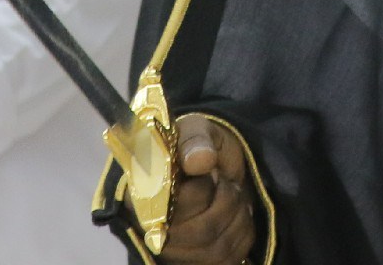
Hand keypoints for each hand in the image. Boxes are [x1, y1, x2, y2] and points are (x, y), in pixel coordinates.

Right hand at [158, 114, 256, 263]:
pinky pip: (227, 258)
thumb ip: (196, 139)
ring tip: (231, 195)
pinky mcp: (196, 262)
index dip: (199, 190)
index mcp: (140, 196)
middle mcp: (150, 232)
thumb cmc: (199, 148)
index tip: (208, 170)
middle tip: (224, 181)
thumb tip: (198, 161)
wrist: (216, 168)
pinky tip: (236, 215)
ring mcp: (173, 253)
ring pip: (216, 248)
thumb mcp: (197, 130)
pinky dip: (242, 233)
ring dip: (237, 216)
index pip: (170, 209)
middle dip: (224, 200)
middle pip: (199, 233)